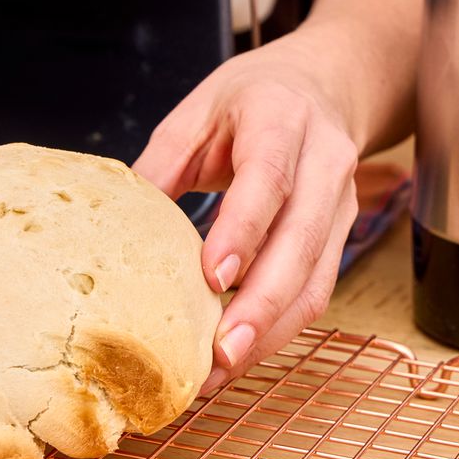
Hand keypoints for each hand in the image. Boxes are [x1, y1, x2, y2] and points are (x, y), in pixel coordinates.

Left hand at [134, 28, 362, 392]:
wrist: (324, 85)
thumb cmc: (252, 99)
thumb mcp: (196, 112)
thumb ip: (160, 166)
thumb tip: (115, 226)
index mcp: (282, 118)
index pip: (269, 179)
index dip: (243, 231)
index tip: (211, 279)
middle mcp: (324, 162)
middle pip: (302, 241)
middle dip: (262, 305)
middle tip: (220, 354)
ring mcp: (342, 203)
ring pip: (316, 279)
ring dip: (271, 332)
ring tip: (221, 373)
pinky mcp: (343, 236)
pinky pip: (316, 291)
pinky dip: (278, 330)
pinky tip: (239, 355)